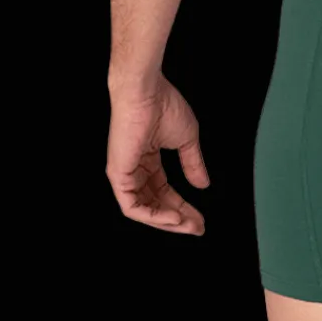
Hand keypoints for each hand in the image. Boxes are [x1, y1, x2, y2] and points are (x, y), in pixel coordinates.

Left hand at [107, 73, 209, 234]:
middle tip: (198, 228)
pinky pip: (133, 206)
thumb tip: (203, 184)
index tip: (200, 218)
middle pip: (155, 203)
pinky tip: (173, 217)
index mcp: (148, 159)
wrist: (147, 92)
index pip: (164, 191)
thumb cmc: (164, 106)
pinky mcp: (118, 176)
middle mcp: (134, 170)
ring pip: (144, 210)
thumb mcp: (186, 139)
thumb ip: (193, 164)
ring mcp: (124, 174)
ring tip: (188, 225)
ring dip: (167, 221)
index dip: (183, 206)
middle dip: (178, 219)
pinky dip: (153, 215)